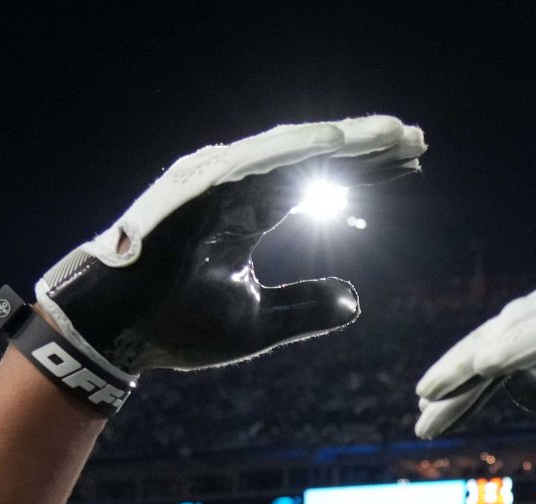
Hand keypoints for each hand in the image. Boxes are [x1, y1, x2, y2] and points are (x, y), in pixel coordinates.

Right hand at [36, 116, 424, 377]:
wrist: (118, 336)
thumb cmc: (175, 328)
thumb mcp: (257, 321)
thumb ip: (305, 306)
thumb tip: (357, 301)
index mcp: (247, 215)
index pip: (319, 185)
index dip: (365, 176)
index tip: (412, 168)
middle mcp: (235, 190)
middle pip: (313, 160)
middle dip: (366, 149)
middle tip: (418, 140)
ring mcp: (214, 183)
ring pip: (291, 151)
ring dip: (343, 142)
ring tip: (394, 136)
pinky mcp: (196, 186)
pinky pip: (255, 160)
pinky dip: (296, 150)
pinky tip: (338, 142)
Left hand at [415, 248, 535, 442]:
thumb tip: (508, 388)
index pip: (518, 347)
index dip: (473, 384)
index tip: (434, 418)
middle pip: (510, 333)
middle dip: (461, 377)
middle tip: (420, 414)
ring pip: (526, 325)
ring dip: (475, 360)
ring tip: (434, 391)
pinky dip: (519, 344)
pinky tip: (482, 366)